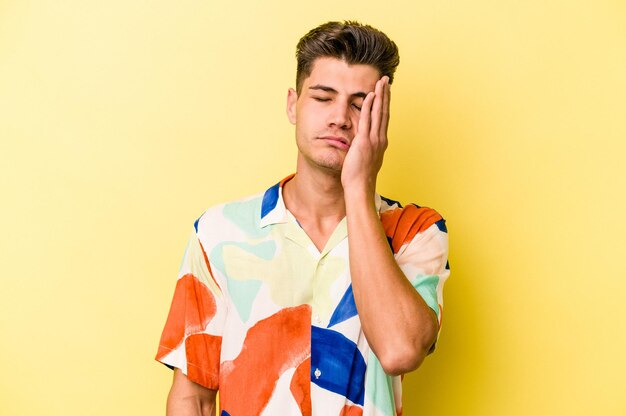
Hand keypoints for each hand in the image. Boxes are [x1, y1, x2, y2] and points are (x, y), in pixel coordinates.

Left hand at [341, 76, 390, 196]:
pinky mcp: (364, 141)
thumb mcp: (365, 160)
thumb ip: (365, 149)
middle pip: (384, 112)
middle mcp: (380, 139)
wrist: (360, 188)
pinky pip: (367, 120)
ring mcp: (374, 139)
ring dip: (380, 96)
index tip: (385, 92)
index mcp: (380, 142)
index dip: (385, 104)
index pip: (383, 119)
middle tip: (387, 80)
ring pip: (379, 113)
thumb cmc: (360, 178)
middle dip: (386, 95)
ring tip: (381, 82)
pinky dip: (369, 106)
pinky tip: (370, 95)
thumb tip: (361, 145)